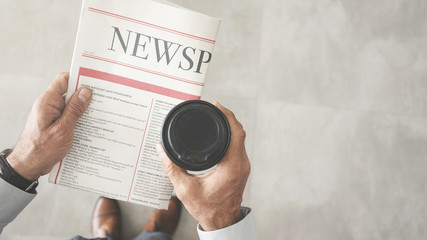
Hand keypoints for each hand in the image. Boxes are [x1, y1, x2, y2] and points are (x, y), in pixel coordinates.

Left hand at [6, 73, 91, 180]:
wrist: (28, 165)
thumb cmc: (41, 150)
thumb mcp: (62, 129)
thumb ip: (74, 110)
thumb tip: (85, 92)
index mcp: (47, 102)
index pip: (63, 80)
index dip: (79, 77)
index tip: (94, 80)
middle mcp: (49, 106)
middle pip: (69, 92)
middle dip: (85, 95)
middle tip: (102, 99)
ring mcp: (52, 115)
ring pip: (71, 105)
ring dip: (83, 110)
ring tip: (98, 113)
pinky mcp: (55, 124)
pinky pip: (69, 116)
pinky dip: (79, 119)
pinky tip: (89, 125)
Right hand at [157, 102, 250, 230]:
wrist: (221, 222)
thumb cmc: (207, 209)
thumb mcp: (184, 189)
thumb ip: (171, 168)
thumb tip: (161, 150)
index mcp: (231, 167)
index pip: (236, 132)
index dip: (227, 115)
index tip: (216, 105)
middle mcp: (241, 164)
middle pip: (239, 132)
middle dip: (226, 117)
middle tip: (212, 108)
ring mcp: (243, 166)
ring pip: (240, 139)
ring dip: (229, 126)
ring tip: (214, 117)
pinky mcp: (241, 169)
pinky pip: (238, 146)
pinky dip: (230, 136)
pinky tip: (218, 134)